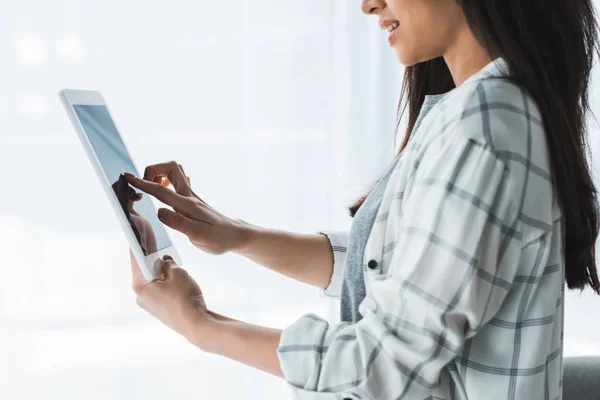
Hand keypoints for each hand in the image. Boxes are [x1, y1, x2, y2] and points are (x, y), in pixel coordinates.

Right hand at [124, 162, 246, 254]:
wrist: (235, 236)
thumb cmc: (218, 239)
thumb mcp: (198, 236)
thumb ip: (178, 223)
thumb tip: (159, 211)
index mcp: (187, 205)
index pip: (160, 189)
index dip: (142, 182)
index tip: (127, 177)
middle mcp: (189, 196)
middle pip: (170, 167)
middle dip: (152, 171)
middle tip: (144, 186)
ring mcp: (192, 196)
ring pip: (174, 172)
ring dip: (159, 174)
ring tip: (153, 190)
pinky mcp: (193, 200)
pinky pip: (178, 181)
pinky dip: (167, 181)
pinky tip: (165, 192)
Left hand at [130, 250, 208, 343]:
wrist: (196, 324)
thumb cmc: (185, 298)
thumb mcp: (178, 273)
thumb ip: (168, 263)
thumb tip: (165, 262)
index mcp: (140, 285)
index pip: (136, 258)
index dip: (140, 242)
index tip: (139, 230)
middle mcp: (141, 296)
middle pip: (143, 270)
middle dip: (150, 256)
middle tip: (156, 241)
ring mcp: (150, 305)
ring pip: (152, 281)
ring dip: (159, 269)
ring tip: (168, 258)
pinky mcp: (160, 310)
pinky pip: (159, 290)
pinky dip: (164, 281)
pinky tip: (174, 275)